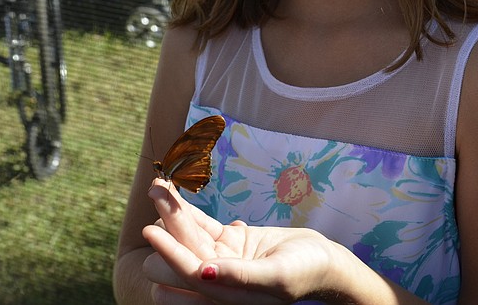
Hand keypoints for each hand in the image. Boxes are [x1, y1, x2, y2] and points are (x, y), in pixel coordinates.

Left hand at [142, 179, 340, 304]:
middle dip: (168, 228)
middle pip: (182, 253)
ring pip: (188, 235)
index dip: (168, 253)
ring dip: (172, 211)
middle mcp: (218, 282)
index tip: (150, 230)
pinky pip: (201, 225)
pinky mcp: (228, 244)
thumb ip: (241, 277)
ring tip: (157, 184)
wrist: (327, 262)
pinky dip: (187, 209)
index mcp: (226, 299)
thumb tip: (204, 274)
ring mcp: (221, 261)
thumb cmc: (307, 272)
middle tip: (157, 190)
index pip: (189, 275)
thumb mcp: (278, 276)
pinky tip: (170, 191)